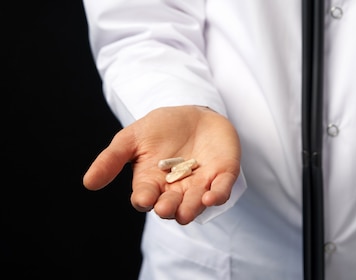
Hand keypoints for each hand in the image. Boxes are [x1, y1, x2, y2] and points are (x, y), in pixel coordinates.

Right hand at [83, 105, 240, 224]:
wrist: (194, 113)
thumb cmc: (159, 128)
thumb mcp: (131, 138)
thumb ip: (112, 159)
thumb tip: (88, 183)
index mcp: (151, 182)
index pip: (145, 197)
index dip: (144, 200)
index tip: (143, 198)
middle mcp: (175, 189)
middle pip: (171, 205)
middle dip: (168, 208)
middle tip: (165, 208)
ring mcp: (200, 183)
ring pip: (195, 203)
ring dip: (191, 208)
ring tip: (186, 212)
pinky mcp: (222, 175)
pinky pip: (221, 189)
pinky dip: (218, 195)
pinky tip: (212, 197)